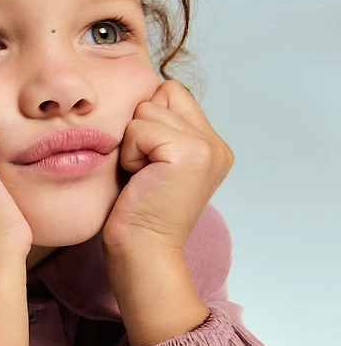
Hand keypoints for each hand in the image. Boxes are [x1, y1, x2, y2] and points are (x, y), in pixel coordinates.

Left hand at [101, 79, 233, 254]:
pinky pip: (139, 129)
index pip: (170, 92)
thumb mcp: (153, 162)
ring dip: (132, 143)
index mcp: (211, 146)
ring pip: (147, 110)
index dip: (146, 122)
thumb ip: (160, 128)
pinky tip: (140, 181)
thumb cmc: (136, 213)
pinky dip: (130, 154)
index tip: (147, 165)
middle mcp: (216, 145)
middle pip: (161, 94)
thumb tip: (141, 94)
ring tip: (142, 177)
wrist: (142, 253)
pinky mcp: (191, 153)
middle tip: (144, 172)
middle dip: (140, 129)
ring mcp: (208, 148)